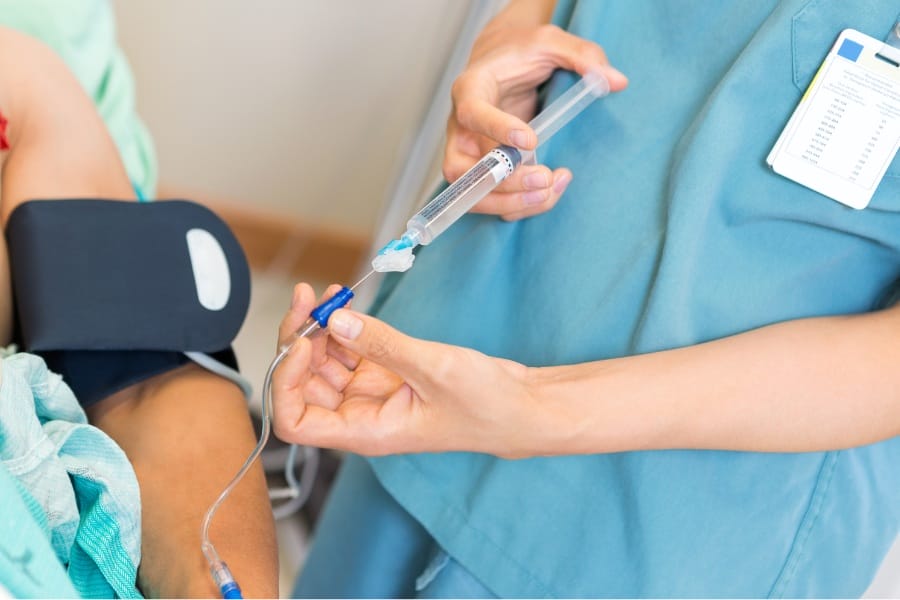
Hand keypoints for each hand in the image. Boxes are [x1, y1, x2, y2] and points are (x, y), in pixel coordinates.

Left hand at [272, 283, 544, 457]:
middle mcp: (360, 414)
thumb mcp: (435, 370)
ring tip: (325, 293)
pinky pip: (349, 349)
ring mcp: (371, 392)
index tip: (305, 343)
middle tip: (307, 300)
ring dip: (318, 328)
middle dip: (299, 340)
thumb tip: (336, 320)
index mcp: (365, 432)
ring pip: (323, 362)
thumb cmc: (486, 407)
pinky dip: (342, 325)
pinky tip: (343, 301)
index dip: (287, 383)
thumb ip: (382, 344)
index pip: (296, 422)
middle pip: (304, 384)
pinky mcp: (385, 372)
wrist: (520, 407)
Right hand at [445, 22, 627, 220]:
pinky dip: (522, 204)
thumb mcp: (550, 41)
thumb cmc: (521, 52)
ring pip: (475, 194)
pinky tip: (553, 188)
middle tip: (544, 177)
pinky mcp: (484, 172)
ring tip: (553, 186)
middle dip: (504, 182)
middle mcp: (461, 127)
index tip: (531, 140)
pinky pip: (494, 200)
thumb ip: (581, 55)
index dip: (497, 129)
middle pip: (463, 170)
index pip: (472, 113)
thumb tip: (616, 82)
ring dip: (513, 202)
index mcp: (470, 88)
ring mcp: (468, 155)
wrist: (503, 65)